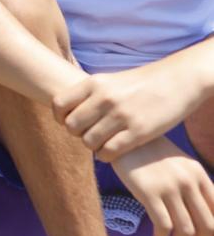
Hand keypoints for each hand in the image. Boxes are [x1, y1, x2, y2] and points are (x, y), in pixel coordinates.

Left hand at [53, 56, 198, 160]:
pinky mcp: (139, 131)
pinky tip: (113, 150)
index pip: (59, 104)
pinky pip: (109, 152)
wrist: (175, 81)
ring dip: (93, 146)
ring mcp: (121, 115)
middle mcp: (105, 98)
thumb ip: (88, 94)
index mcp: (95, 82)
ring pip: (88, 142)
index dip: (61, 118)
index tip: (71, 121)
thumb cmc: (139, 83)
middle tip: (89, 133)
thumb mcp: (109, 80)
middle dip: (77, 134)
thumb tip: (63, 111)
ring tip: (103, 142)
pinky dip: (106, 155)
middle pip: (72, 126)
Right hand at [114, 136, 213, 235]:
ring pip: (186, 230)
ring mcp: (169, 186)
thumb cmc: (154, 155)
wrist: (125, 138)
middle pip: (207, 225)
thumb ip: (195, 188)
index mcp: (199, 174)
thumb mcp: (181, 166)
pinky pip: (163, 226)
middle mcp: (188, 181)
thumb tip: (207, 221)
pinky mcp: (149, 192)